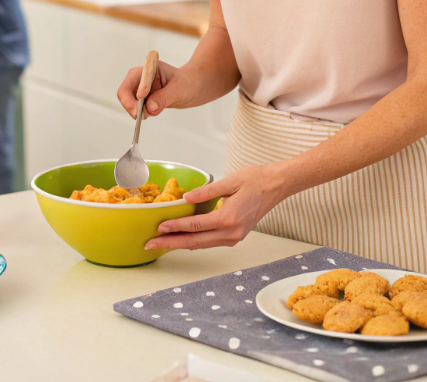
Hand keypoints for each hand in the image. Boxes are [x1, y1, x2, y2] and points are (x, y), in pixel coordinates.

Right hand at [116, 60, 195, 117]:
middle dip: (130, 103)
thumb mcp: (179, 89)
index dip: (138, 88)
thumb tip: (149, 108)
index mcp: (150, 67)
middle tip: (138, 115)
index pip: (136, 76)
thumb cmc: (188, 82)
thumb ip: (163, 98)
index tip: (141, 98)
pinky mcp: (144, 99)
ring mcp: (141, 88)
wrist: (194, 86)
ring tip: (147, 115)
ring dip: (135, 110)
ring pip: (128, 101)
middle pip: (125, 90)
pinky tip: (149, 113)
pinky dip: (139, 113)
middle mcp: (142, 77)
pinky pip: (135, 108)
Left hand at [144, 165, 285, 250]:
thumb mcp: (229, 181)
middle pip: (195, 242)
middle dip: (170, 244)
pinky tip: (181, 239)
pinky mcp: (235, 236)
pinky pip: (210, 242)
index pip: (195, 226)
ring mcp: (234, 237)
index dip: (175, 227)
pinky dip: (194, 241)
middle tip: (150, 244)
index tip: (159, 228)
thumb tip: (187, 198)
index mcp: (229, 218)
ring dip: (180, 244)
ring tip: (161, 243)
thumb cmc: (255, 180)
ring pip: (201, 244)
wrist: (275, 186)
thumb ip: (206, 192)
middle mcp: (231, 232)